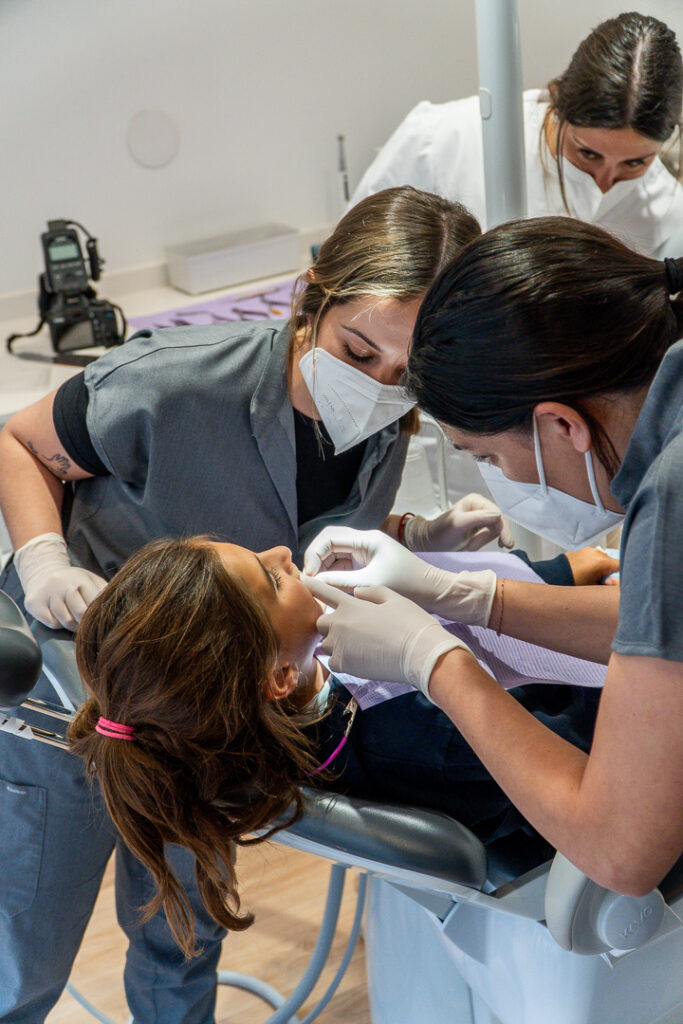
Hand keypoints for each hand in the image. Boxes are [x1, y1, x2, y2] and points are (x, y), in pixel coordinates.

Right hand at [13, 532, 106, 630]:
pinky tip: (58, 615)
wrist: (43, 573)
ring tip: (73, 618)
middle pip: (79, 615)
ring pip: (65, 621)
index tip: (100, 622)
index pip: (94, 604)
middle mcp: (63, 584)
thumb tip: (122, 608)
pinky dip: (57, 624)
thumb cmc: (73, 581)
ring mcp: (48, 593)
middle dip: (85, 624)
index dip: (97, 617)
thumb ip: (104, 592)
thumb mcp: (90, 580)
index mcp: (81, 579)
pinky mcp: (35, 603)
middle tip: (86, 625)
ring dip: (71, 625)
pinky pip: (51, 623)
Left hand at [303, 576, 473, 699]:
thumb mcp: (394, 597)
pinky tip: (358, 658)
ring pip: (326, 644)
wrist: (420, 653)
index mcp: (351, 605)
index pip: (324, 592)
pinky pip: (333, 661)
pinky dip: (341, 660)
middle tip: (349, 628)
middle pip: (321, 623)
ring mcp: (340, 646)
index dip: (313, 585)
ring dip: (336, 643)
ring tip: (358, 646)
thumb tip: (356, 592)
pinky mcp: (344, 665)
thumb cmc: (410, 622)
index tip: (303, 581)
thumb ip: (371, 592)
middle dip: (330, 624)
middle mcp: (339, 624)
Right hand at [304, 527, 496, 624]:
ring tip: (316, 588)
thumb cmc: (407, 584)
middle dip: (316, 561)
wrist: (432, 591)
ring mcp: (365, 553)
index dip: (315, 553)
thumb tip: (314, 581)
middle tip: (308, 582)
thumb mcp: (370, 583)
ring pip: (334, 557)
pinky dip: (334, 577)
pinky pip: (343, 567)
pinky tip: (328, 590)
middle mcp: (364, 541)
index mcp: (367, 538)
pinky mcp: (367, 565)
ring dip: (324, 570)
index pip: (330, 537)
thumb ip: (340, 581)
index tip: (309, 574)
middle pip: (329, 544)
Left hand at [403, 494, 514, 552]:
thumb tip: (497, 515)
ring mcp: (480, 519)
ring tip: (469, 545)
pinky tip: (473, 546)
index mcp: (475, 501)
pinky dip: (482, 543)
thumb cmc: (440, 532)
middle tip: (487, 546)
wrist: (431, 544)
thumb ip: (477, 518)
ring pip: (495, 531)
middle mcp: (479, 508)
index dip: (502, 528)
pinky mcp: (480, 530)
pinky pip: (489, 537)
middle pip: (498, 523)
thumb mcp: (458, 524)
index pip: (496, 513)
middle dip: (488, 537)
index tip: (505, 542)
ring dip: (483, 541)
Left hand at [565, 547, 619, 585]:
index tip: (616, 579)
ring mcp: (589, 549)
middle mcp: (597, 553)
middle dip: (610, 570)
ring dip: (602, 564)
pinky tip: (586, 568)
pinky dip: (593, 561)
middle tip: (602, 578)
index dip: (620, 573)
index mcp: (601, 562)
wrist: (557, 575)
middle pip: (611, 561)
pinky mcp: (583, 549)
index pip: (620, 565)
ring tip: (592, 573)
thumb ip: (608, 584)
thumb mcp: (593, 586)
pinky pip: (594, 555)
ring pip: (603, 557)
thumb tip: (616, 582)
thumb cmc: (574, 582)